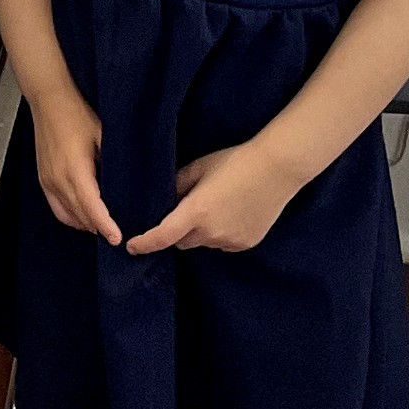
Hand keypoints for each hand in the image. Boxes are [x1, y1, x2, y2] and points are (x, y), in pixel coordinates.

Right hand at [30, 82, 119, 242]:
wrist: (48, 99)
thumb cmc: (75, 113)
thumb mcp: (103, 135)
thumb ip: (114, 161)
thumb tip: (130, 181)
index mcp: (75, 168)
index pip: (91, 206)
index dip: (105, 225)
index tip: (117, 238)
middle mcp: (58, 179)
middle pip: (80, 216)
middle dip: (99, 228)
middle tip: (118, 235)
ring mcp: (48, 180)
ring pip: (67, 216)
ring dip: (85, 225)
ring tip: (104, 228)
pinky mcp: (43, 179)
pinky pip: (56, 208)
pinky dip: (71, 217)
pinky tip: (84, 216)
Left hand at [127, 142, 290, 258]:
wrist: (276, 169)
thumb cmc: (234, 161)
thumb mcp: (198, 167)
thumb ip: (176, 185)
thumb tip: (163, 199)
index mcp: (197, 211)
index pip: (163, 236)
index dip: (144, 244)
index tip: (131, 247)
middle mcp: (212, 232)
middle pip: (182, 242)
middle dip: (176, 232)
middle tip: (184, 211)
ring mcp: (230, 241)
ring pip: (204, 243)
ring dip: (201, 232)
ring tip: (215, 206)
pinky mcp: (246, 244)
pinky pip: (223, 244)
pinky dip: (219, 234)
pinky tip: (231, 212)